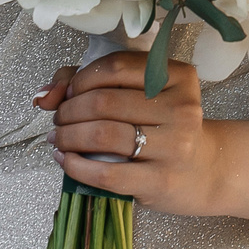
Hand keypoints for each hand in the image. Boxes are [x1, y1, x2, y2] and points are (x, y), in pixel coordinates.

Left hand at [37, 51, 224, 217]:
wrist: (204, 171)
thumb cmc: (165, 127)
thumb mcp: (140, 95)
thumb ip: (90, 82)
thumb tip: (43, 95)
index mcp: (178, 77)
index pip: (116, 67)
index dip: (81, 78)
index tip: (68, 92)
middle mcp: (181, 108)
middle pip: (104, 101)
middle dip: (68, 110)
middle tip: (59, 119)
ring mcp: (175, 145)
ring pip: (103, 133)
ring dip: (68, 135)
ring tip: (58, 139)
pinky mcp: (161, 180)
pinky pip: (106, 172)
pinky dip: (76, 165)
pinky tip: (65, 160)